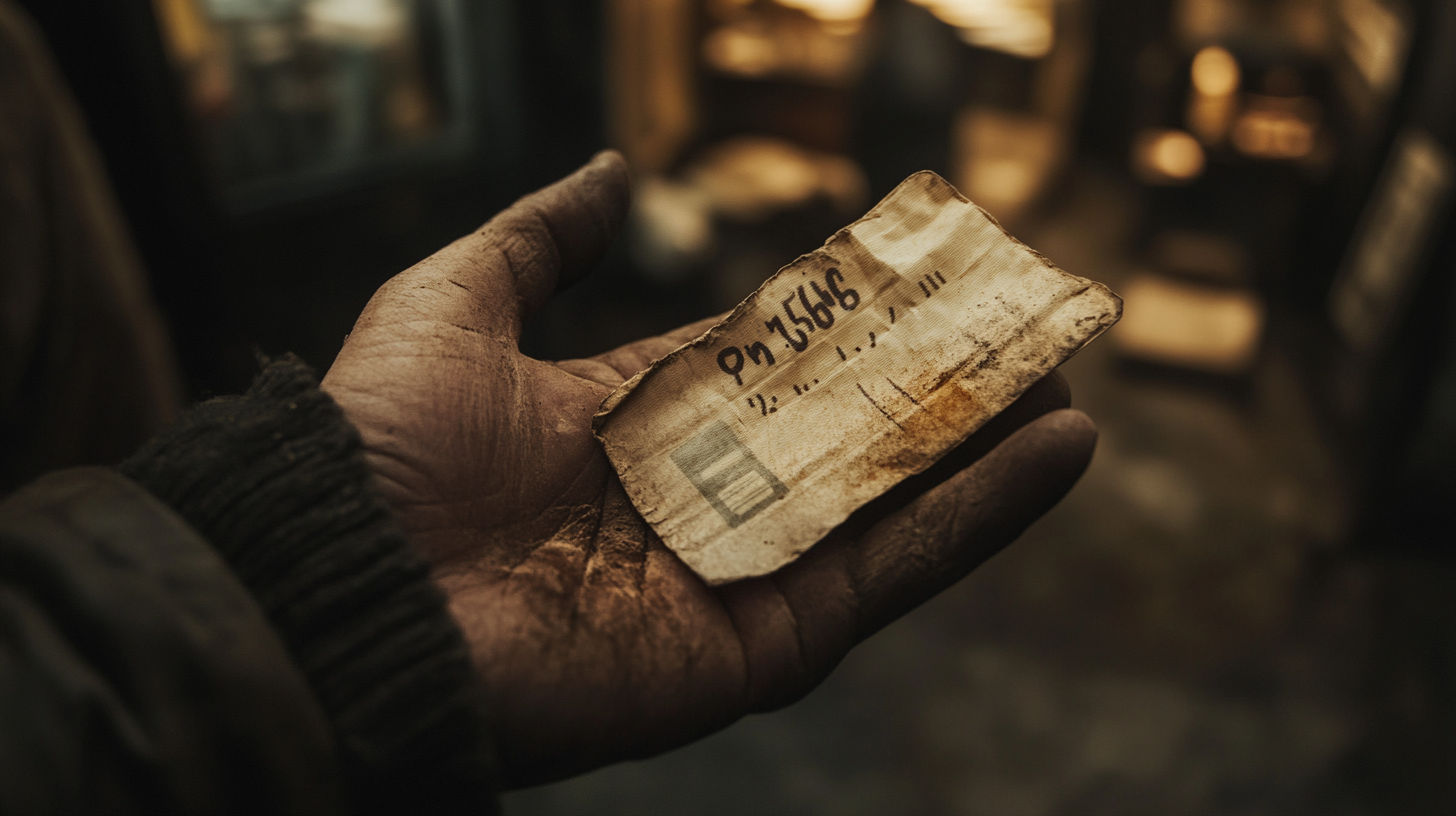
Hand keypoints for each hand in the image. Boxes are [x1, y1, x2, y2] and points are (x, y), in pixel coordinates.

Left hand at [321, 152, 1097, 787]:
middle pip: (844, 433)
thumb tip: (615, 170)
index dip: (846, 319)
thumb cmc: (382, 443)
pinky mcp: (762, 645)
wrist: (341, 588)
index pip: (769, 364)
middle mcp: (696, 502)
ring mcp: (735, 576)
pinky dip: (978, 518)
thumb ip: (540, 237)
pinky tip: (1058, 451)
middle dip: (934, 382)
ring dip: (984, 446)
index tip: (924, 272)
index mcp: (635, 424)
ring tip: (1070, 383)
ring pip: (889, 503)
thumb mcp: (455, 300)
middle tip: (1024, 325)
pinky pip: (889, 574)